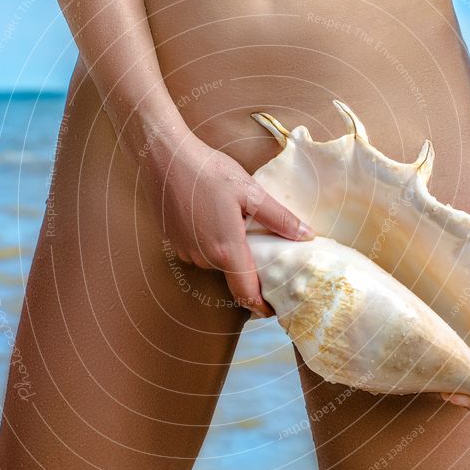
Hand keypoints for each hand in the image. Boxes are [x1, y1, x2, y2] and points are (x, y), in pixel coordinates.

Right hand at [141, 132, 313, 316]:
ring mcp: (186, 252)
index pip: (246, 292)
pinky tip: (214, 217)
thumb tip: (306, 235)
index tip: (274, 311)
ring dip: (228, 250)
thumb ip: (279, 217)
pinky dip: (211, 241)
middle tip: (264, 246)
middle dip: (248, 265)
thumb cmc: (207, 171)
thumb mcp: (250, 191)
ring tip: (237, 224)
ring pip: (216, 260)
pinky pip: (200, 250)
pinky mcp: (174, 243)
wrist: (163, 158)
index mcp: (226, 250)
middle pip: (233, 273)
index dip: (261, 306)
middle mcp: (204, 258)